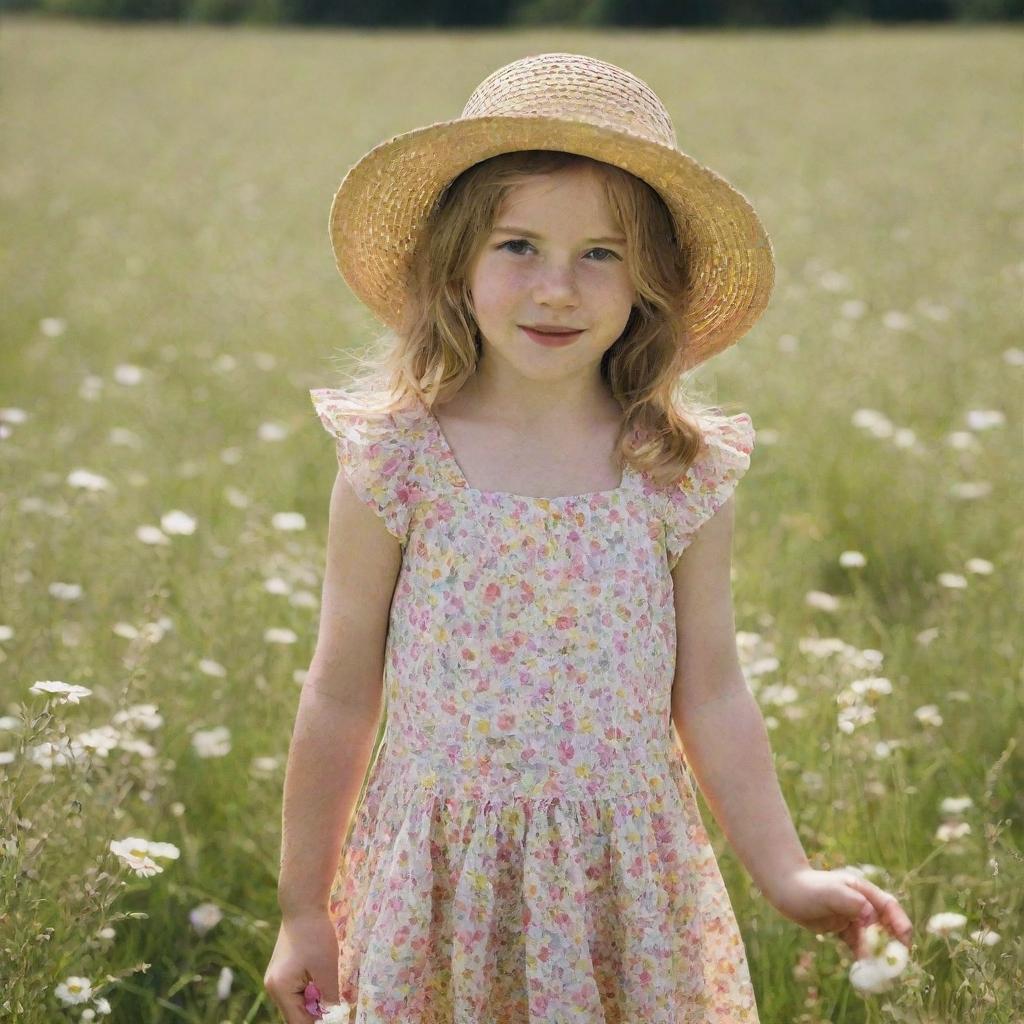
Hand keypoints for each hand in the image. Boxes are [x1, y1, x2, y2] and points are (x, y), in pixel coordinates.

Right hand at [263, 910, 342, 1021]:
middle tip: (338, 1005)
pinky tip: (324, 976)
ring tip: (331, 986)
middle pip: (297, 1013)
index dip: (319, 1023)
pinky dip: (312, 987)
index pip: (299, 1023)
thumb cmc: (316, 934)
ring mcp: (276, 977)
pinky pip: (298, 988)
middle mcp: (273, 987)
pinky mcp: (283, 969)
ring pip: (299, 1001)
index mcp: (280, 990)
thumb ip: (330, 997)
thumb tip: (336, 1016)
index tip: (337, 1018)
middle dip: (318, 1012)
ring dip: (316, 999)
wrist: (303, 903)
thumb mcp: (327, 968)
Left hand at [767, 866, 912, 959]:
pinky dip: (863, 955)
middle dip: (891, 943)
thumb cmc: (809, 888)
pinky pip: (858, 944)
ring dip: (877, 953)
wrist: (786, 892)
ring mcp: (853, 917)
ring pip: (872, 938)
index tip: (904, 942)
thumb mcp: (832, 893)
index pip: (889, 907)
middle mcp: (861, 904)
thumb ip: (853, 903)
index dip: (900, 924)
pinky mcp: (843, 929)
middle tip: (893, 963)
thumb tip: (871, 918)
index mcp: (863, 891)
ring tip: (877, 969)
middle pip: (885, 925)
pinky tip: (863, 967)